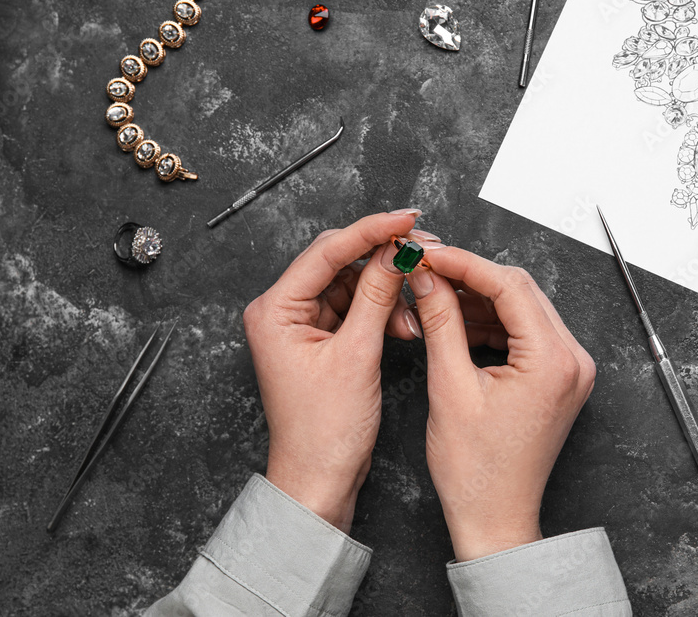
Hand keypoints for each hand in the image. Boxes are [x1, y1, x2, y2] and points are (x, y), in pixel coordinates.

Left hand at [243, 210, 424, 532]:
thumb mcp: (358, 355)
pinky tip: (406, 324)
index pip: (326, 252)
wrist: (320, 480)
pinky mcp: (320, 341)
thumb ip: (377, 296)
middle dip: (382, 259)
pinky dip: (382, 312)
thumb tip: (397, 252)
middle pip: (337, 263)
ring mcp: (300, 326)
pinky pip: (355, 309)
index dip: (370, 230)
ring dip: (387, 291)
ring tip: (418, 306)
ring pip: (351, 285)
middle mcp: (281, 312)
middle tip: (423, 248)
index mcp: (274, 311)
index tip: (407, 219)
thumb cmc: (325, 432)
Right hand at [408, 247, 596, 560]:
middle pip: (521, 292)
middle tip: (430, 270)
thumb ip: (441, 323)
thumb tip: (429, 279)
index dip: (465, 264)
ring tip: (436, 295)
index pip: (509, 286)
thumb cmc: (476, 471)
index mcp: (553, 361)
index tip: (431, 255)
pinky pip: (526, 333)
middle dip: (472, 277)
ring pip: (523, 310)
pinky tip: (458, 320)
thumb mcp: (450, 387)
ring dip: (481, 299)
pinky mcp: (559, 379)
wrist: (495, 518)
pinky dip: (493, 323)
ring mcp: (570, 370)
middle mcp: (572, 361)